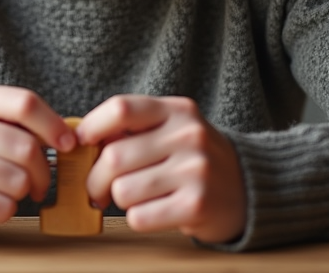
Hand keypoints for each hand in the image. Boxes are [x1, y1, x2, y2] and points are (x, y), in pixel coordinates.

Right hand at [0, 83, 75, 235]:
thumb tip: (67, 136)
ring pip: (18, 181)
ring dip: (22, 192)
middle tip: (39, 182)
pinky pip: (2, 207)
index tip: (68, 143)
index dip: (54, 125)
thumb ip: (12, 119)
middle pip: (26, 148)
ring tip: (8, 190)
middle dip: (43, 171)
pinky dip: (6, 210)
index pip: (24, 103)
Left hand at [77, 95, 246, 243]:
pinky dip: (138, 218)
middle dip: (96, 179)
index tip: (82, 143)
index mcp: (178, 110)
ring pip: (122, 190)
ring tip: (137, 199)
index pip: (121, 108)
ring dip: (119, 201)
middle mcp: (188, 135)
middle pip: (114, 156)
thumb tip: (80, 139)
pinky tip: (154, 212)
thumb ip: (134, 128)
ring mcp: (195, 170)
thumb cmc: (195, 160)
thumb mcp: (173, 130)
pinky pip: (139, 217)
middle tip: (98, 190)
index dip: (92, 127)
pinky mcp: (196, 205)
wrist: (248, 190)